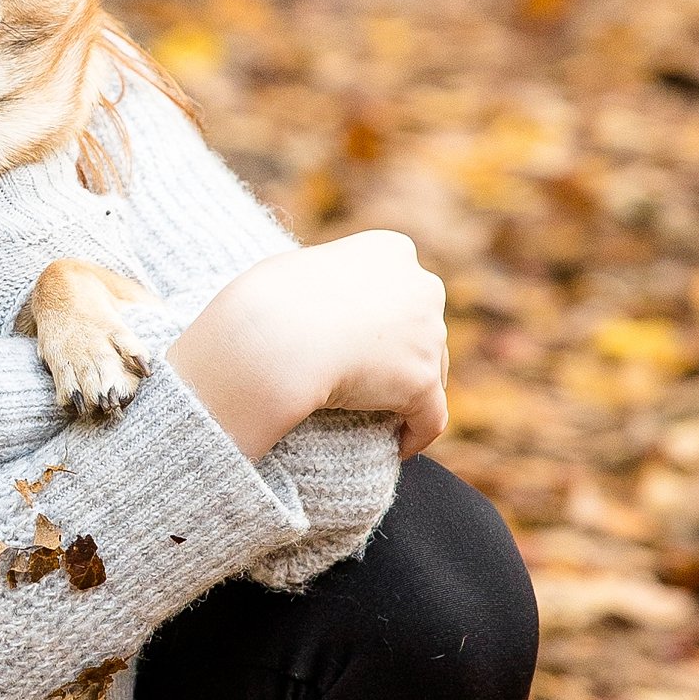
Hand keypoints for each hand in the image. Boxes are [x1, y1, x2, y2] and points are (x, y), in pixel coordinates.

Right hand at [170, 232, 447, 464]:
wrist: (273, 338)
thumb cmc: (267, 303)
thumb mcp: (294, 271)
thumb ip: (322, 282)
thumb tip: (313, 304)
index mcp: (391, 250)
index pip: (403, 289)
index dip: (386, 320)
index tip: (363, 344)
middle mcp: (421, 286)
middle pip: (423, 330)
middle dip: (402, 356)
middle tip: (370, 385)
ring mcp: (427, 333)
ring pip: (430, 373)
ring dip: (406, 395)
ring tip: (378, 418)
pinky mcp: (423, 379)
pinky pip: (431, 418)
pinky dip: (416, 434)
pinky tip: (396, 449)